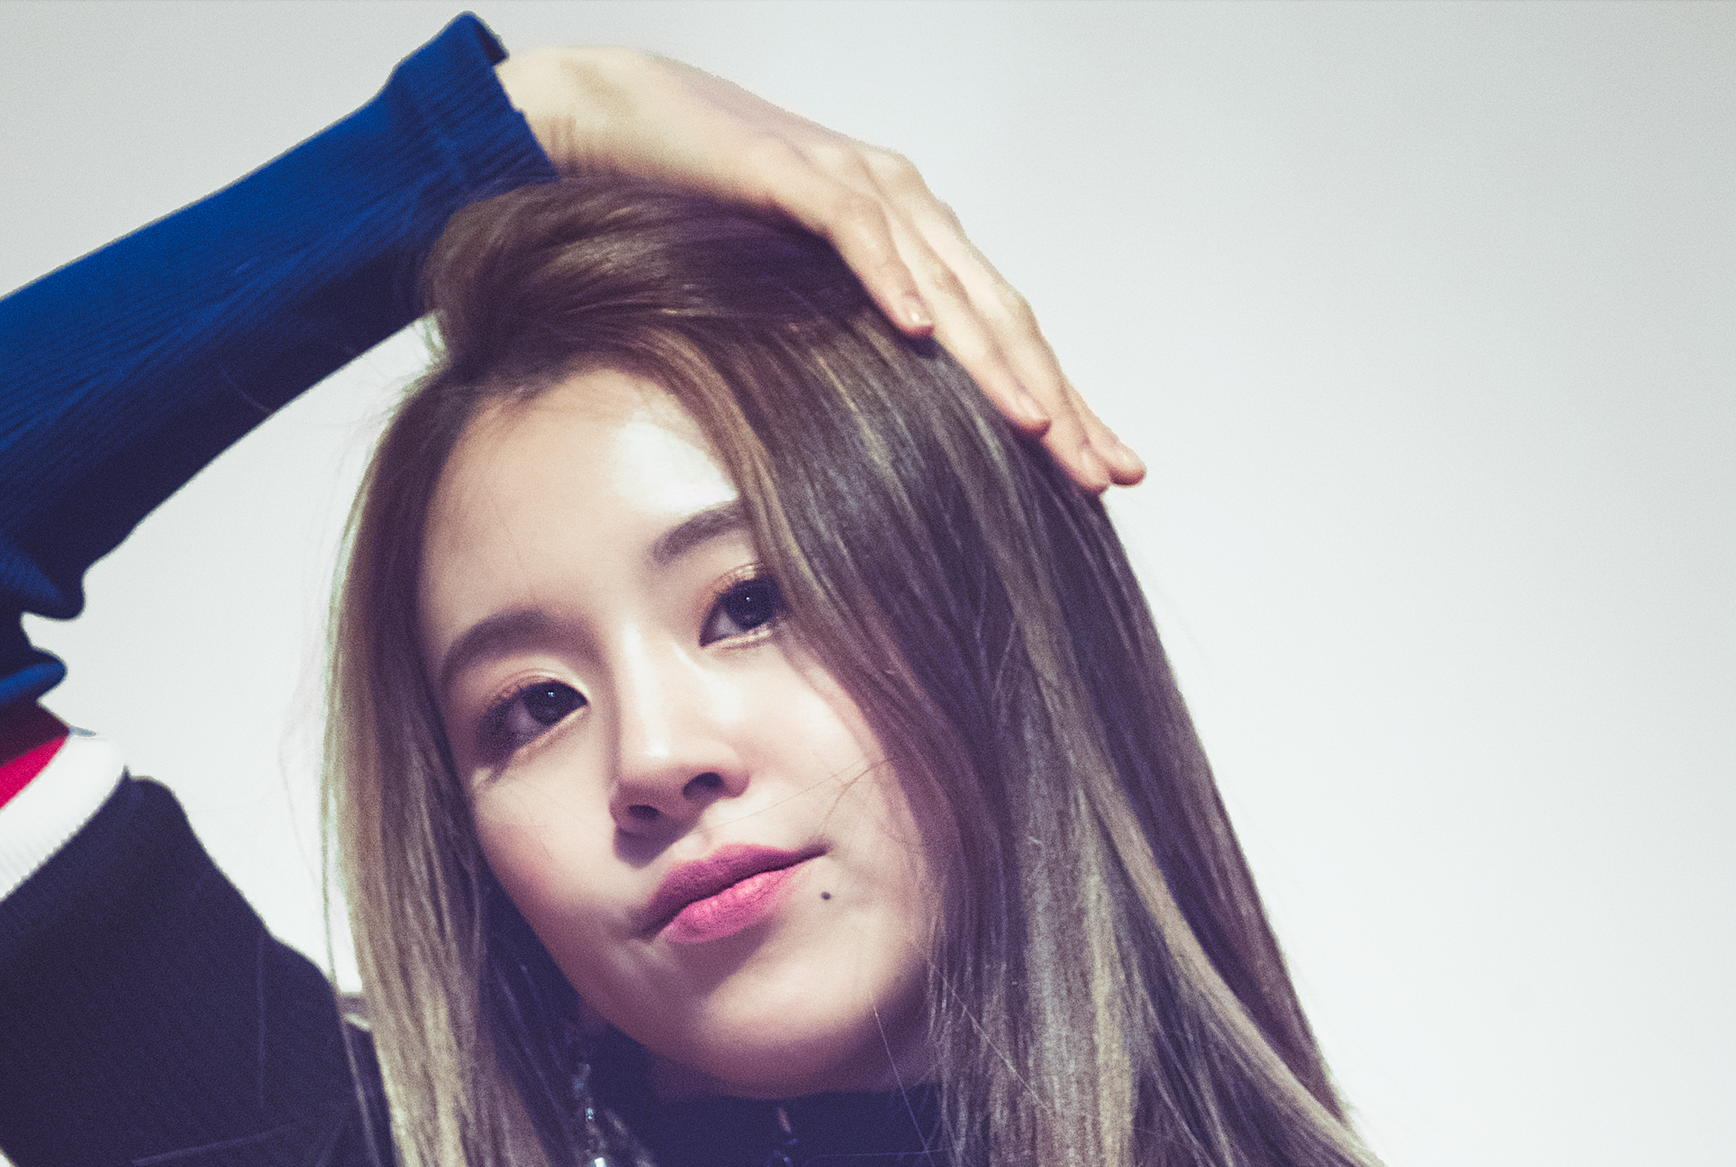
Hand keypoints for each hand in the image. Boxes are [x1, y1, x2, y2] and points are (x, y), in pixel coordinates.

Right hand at [496, 45, 1142, 494]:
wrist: (625, 121)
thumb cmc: (712, 216)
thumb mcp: (802, 298)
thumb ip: (859, 343)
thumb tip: (900, 431)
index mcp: (921, 245)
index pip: (1009, 335)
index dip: (1065, 404)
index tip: (1111, 475)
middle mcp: (909, 210)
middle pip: (1001, 317)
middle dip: (1057, 401)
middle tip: (1102, 472)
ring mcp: (858, 186)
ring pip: (947, 281)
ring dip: (993, 357)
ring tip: (1035, 424)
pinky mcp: (795, 174)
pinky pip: (854, 231)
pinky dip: (889, 280)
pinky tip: (919, 332)